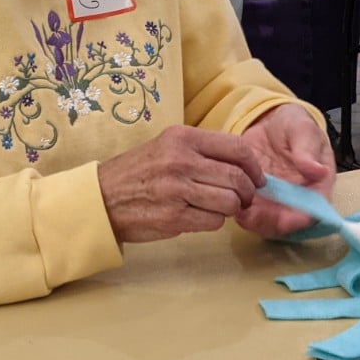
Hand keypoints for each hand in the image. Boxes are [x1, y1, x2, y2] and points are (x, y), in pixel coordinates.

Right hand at [97, 125, 262, 242]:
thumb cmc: (139, 172)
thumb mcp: (167, 146)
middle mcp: (181, 160)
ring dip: (232, 209)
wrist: (101, 197)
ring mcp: (177, 189)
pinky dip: (214, 221)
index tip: (257, 177)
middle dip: (248, 192)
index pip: (237, 148)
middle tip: (245, 198)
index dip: (254, 166)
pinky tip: (201, 216)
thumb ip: (202, 150)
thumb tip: (243, 164)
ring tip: (221, 208)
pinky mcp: (173, 216)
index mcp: (183, 138)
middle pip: (237, 178)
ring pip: (230, 202)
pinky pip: (214, 221)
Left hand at [235, 105, 335, 238]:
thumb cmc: (294, 126)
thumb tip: (319, 171)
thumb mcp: (303, 130)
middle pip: (288, 223)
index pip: (314, 210)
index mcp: (317, 185)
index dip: (301, 218)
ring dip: (254, 222)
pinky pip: (249, 214)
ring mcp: (276, 201)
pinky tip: (231, 201)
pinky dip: (240, 213)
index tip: (288, 218)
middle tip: (253, 216)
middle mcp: (298, 200)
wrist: (270, 123)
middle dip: (271, 224)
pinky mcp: (256, 198)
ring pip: (267, 224)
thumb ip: (308, 150)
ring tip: (240, 210)